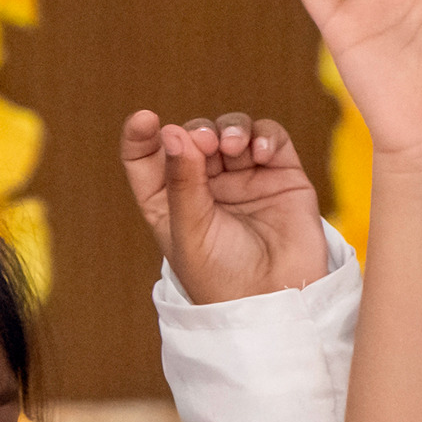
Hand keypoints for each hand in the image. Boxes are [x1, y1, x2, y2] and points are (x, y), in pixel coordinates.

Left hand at [118, 110, 328, 304]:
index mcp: (170, 203)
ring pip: (231, 131)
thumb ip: (182, 181)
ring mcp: (244, 179)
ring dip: (230, 128)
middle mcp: (206, 187)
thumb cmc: (224, 278)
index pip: (146, 160)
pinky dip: (264, 135)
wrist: (278, 301)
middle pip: (193, 137)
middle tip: (206, 142)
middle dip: (198, 132)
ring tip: (234, 146)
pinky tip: (260, 153)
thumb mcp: (191, 231)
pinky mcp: (281, 175)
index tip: (145, 121)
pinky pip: (270, 138)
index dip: (141, 136)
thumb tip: (171, 132)